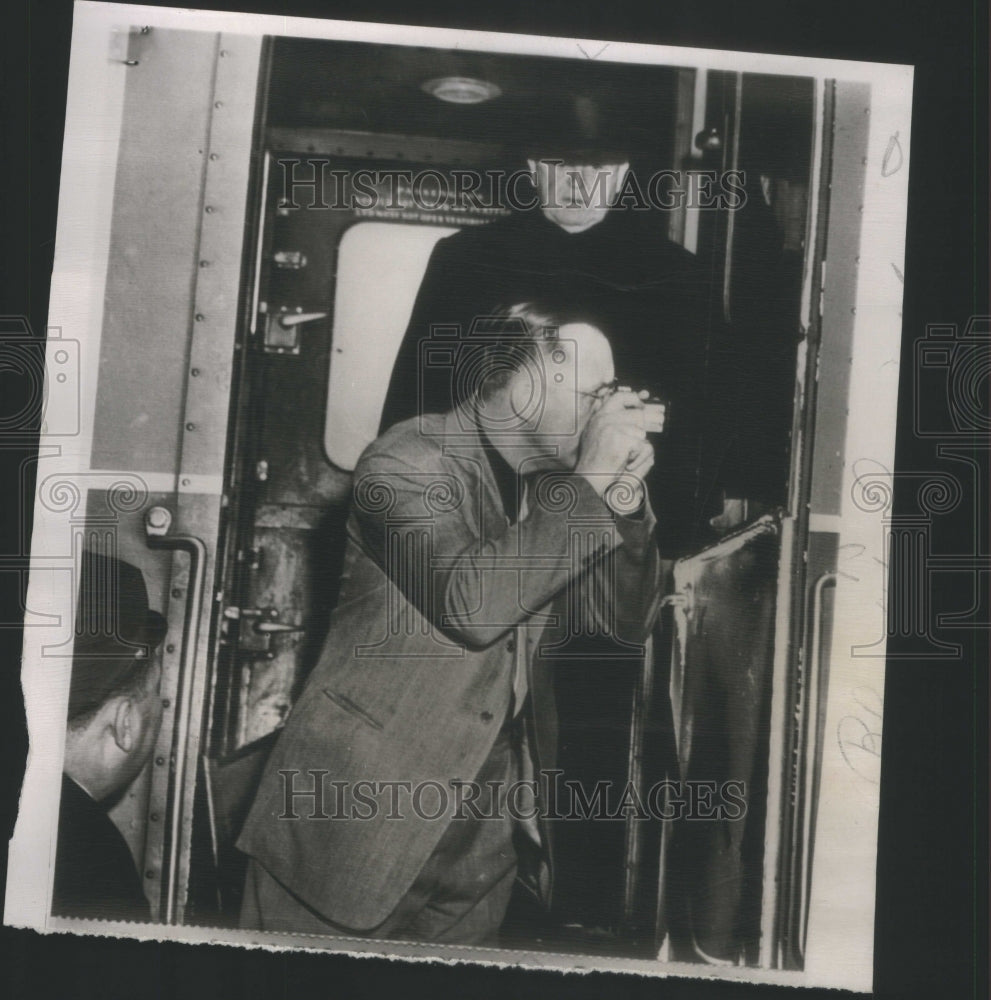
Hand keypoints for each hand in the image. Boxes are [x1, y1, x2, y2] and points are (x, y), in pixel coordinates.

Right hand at [575, 389, 655, 508]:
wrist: (589, 481)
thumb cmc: (593, 465)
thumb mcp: (595, 438)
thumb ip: (608, 423)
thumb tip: (632, 410)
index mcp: (598, 418)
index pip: (619, 397)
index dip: (634, 399)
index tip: (643, 404)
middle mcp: (603, 419)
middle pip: (637, 414)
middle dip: (650, 422)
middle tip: (657, 424)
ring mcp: (612, 427)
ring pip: (641, 433)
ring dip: (638, 450)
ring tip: (626, 459)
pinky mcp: (620, 438)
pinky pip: (642, 446)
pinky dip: (639, 458)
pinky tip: (626, 465)